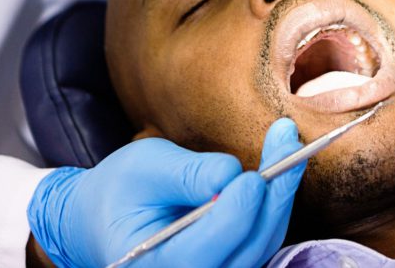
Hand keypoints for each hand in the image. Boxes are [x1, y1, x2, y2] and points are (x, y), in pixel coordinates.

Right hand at [28, 118, 304, 267]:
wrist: (106, 216)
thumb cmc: (122, 189)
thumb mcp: (144, 168)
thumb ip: (186, 173)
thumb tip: (231, 173)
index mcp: (153, 264)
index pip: (207, 247)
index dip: (235, 213)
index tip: (253, 176)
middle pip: (248, 246)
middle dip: (273, 192)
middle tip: (288, 140)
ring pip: (263, 241)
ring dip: (281, 192)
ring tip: (286, 142)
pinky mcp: (232, 260)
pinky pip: (264, 236)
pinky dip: (274, 200)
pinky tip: (280, 165)